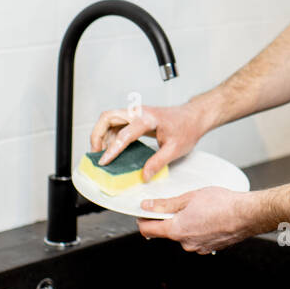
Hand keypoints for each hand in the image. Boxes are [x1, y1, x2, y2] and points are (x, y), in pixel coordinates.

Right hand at [88, 99, 212, 181]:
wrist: (194, 117)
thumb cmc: (187, 128)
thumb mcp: (175, 149)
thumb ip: (158, 163)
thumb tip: (144, 176)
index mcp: (149, 118)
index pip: (125, 133)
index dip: (113, 148)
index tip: (104, 161)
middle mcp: (139, 112)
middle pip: (108, 117)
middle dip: (97, 134)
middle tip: (95, 154)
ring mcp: (136, 114)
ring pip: (109, 119)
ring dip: (101, 135)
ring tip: (101, 154)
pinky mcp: (136, 118)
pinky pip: (116, 124)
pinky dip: (109, 135)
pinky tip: (111, 149)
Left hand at [136, 187, 259, 253]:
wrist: (248, 214)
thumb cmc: (223, 204)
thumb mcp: (190, 197)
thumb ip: (166, 204)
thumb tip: (148, 206)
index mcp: (176, 230)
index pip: (148, 229)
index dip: (143, 219)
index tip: (144, 211)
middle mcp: (185, 243)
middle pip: (166, 232)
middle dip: (168, 219)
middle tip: (177, 203)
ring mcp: (198, 248)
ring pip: (183, 235)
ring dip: (185, 223)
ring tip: (199, 208)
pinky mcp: (209, 248)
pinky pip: (196, 238)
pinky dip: (198, 229)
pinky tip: (208, 217)